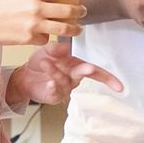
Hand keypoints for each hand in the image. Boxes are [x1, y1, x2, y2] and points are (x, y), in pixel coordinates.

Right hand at [0, 0, 85, 49]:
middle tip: (83, 11)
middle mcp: (36, 9)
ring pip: (63, 28)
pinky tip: (45, 37)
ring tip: (78, 29)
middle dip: (79, 11)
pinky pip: (45, 39)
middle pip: (67, 10)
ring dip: (74, 29)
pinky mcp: (29, 40)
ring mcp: (33, 26)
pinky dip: (47, 39)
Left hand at [8, 41, 124, 107]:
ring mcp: (64, 88)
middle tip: (88, 67)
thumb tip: (66, 46)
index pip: (96, 71)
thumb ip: (56, 48)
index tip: (119, 86)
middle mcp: (73, 77)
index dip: (109, 79)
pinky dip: (53, 86)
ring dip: (56, 72)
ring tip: (45, 63)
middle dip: (86, 70)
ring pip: (66, 81)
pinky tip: (49, 82)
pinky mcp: (54, 96)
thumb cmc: (40, 63)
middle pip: (84, 75)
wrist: (24, 76)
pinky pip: (56, 92)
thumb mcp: (46, 50)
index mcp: (76, 65)